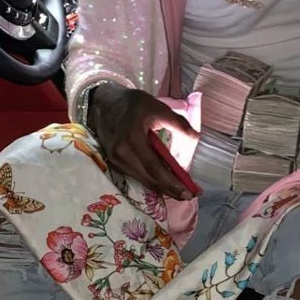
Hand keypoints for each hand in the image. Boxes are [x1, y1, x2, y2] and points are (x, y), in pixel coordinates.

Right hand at [88, 84, 198, 199]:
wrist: (104, 103)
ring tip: (181, 191)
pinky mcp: (115, 162)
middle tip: (190, 196)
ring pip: (143, 180)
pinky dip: (152, 181)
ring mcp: (116, 159)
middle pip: (149, 179)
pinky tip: (165, 183)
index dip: (172, 182)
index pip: (154, 167)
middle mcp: (121, 153)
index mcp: (133, 138)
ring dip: (162, 187)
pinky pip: (137, 175)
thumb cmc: (133, 104)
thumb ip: (177, 123)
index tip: (189, 192)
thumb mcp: (158, 107)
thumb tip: (195, 137)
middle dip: (171, 190)